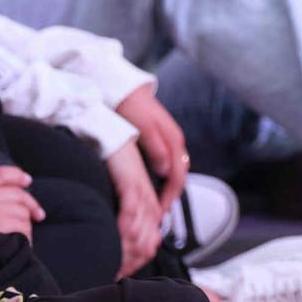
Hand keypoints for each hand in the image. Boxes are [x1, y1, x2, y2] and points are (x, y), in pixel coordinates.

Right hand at [0, 164, 44, 238]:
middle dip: (31, 205)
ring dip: (25, 225)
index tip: (27, 180)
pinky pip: (23, 229)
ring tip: (22, 235)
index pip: (1, 173)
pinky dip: (25, 238)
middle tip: (38, 214)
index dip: (17, 175)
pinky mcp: (4, 227)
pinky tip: (22, 244)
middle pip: (18, 194)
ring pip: (23, 213)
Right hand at [105, 144, 163, 277]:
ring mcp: (144, 196)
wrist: (113, 139)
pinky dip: (124, 228)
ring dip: (124, 250)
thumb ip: (123, 219)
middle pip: (146, 243)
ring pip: (140, 232)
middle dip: (129, 261)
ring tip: (109, 261)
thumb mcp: (121, 199)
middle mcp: (151, 205)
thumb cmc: (113, 170)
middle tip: (111, 272)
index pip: (149, 245)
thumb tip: (116, 244)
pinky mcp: (133, 185)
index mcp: (150, 209)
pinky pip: (132, 212)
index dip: (134, 262)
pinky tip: (113, 237)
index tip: (117, 273)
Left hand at [116, 83, 187, 214]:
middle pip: (179, 174)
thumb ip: (156, 149)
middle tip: (159, 213)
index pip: (178, 174)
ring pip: (173, 169)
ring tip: (156, 203)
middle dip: (171, 195)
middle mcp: (174, 141)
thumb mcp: (143, 128)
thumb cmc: (131, 106)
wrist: (122, 88)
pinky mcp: (159, 139)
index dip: (171, 194)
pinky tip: (152, 183)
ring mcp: (167, 139)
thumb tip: (166, 171)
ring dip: (167, 187)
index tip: (161, 210)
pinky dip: (162, 177)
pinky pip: (166, 163)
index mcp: (173, 139)